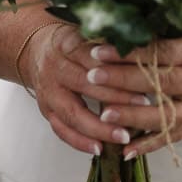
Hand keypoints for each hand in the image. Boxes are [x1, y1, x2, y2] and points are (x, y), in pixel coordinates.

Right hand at [20, 23, 151, 155]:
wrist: (38, 50)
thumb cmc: (74, 43)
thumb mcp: (87, 33)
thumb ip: (109, 43)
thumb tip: (144, 54)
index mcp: (66, 44)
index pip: (93, 57)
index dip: (117, 69)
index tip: (142, 79)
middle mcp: (53, 67)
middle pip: (83, 85)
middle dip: (115, 98)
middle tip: (143, 107)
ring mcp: (47, 91)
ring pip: (72, 113)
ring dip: (99, 128)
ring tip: (123, 136)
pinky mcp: (45, 110)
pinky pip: (61, 130)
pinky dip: (79, 142)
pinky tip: (99, 149)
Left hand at [81, 38, 181, 158]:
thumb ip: (163, 29)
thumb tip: (121, 22)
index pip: (160, 53)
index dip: (129, 53)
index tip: (99, 51)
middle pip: (158, 83)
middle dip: (121, 80)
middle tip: (91, 77)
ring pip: (163, 115)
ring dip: (132, 116)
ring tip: (103, 114)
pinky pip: (171, 137)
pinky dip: (148, 145)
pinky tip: (125, 149)